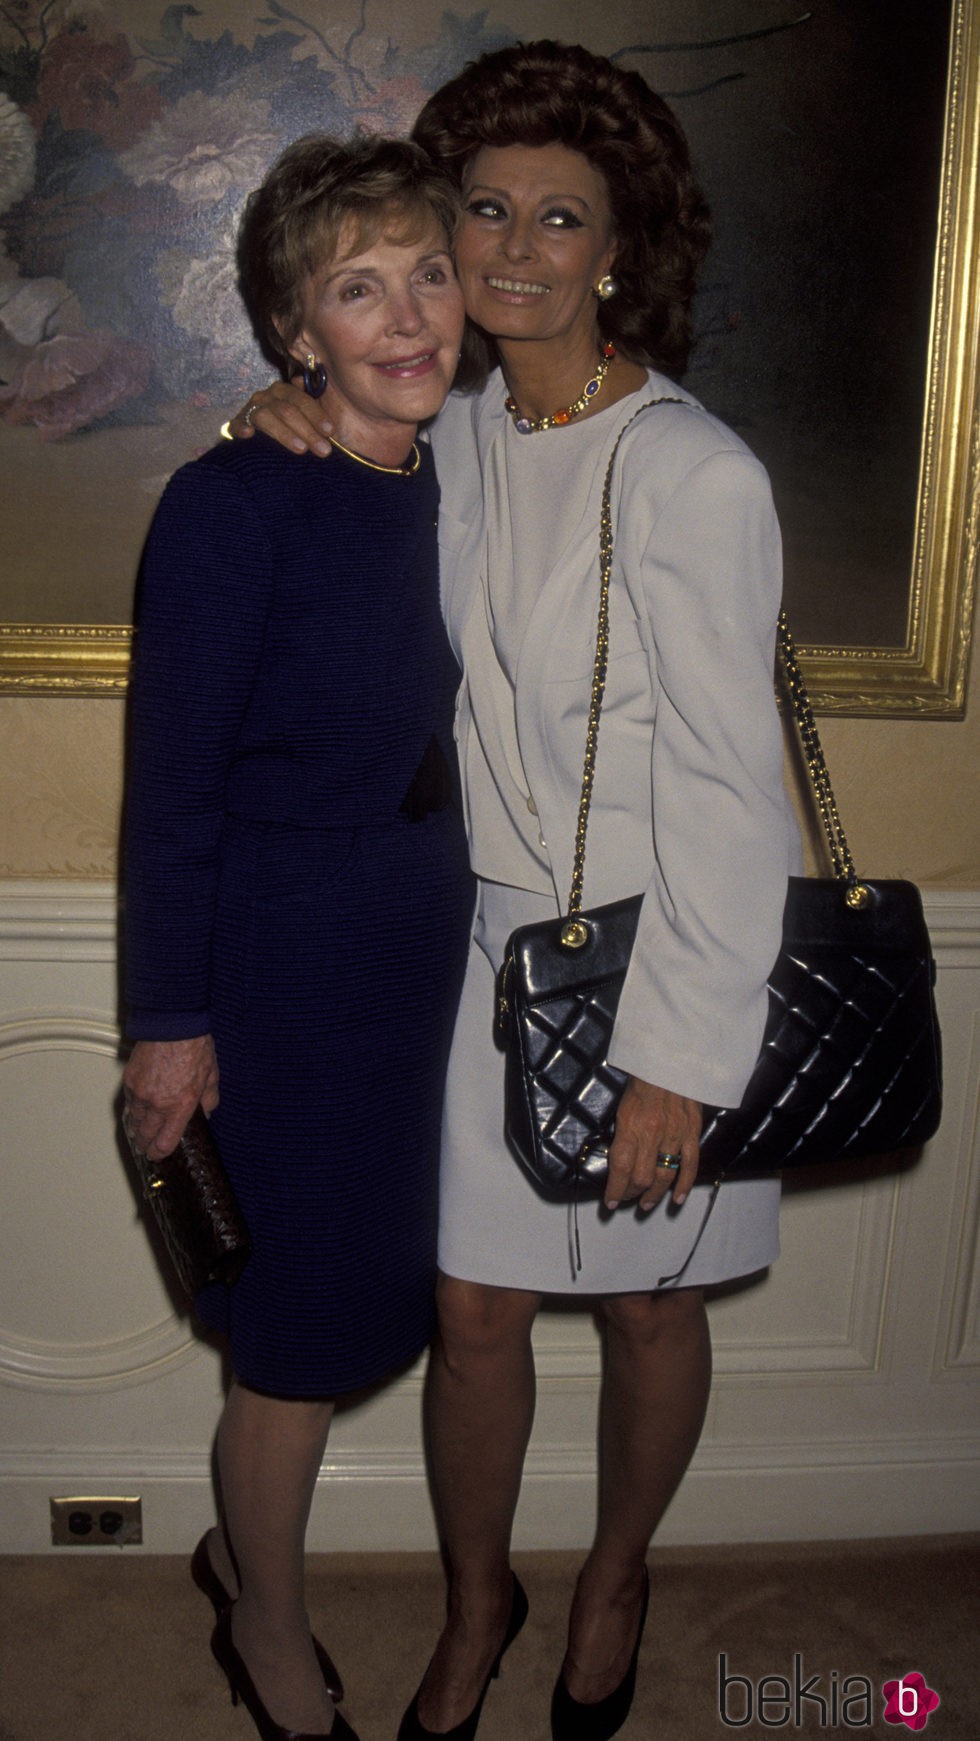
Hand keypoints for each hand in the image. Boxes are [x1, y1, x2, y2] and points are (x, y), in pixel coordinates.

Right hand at [122, 1035, 218, 1160]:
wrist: (171, 1023)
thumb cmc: (194, 1046)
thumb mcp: (212, 1074)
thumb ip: (209, 1099)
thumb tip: (207, 1112)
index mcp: (180, 1106)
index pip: (165, 1142)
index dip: (161, 1153)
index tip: (159, 1156)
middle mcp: (157, 1104)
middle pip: (145, 1136)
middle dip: (146, 1147)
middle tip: (147, 1151)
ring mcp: (140, 1093)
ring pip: (134, 1121)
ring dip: (137, 1131)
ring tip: (139, 1137)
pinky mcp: (129, 1081)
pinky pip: (129, 1103)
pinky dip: (132, 1111)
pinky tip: (135, 1114)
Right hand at [228, 380, 333, 455]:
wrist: (269, 446)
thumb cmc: (297, 431)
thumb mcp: (309, 417)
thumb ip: (313, 403)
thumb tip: (302, 380)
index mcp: (285, 392)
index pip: (300, 399)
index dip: (316, 414)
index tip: (329, 431)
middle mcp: (267, 397)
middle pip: (286, 410)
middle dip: (307, 430)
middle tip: (323, 450)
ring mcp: (251, 410)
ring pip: (266, 416)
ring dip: (284, 434)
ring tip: (301, 449)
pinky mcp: (237, 424)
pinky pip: (236, 424)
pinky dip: (240, 427)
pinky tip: (249, 434)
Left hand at [604, 1077, 700, 1211]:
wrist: (669, 1061)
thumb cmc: (642, 1082)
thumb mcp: (622, 1107)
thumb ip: (622, 1135)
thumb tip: (619, 1163)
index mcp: (630, 1126)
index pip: (621, 1168)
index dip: (615, 1190)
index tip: (610, 1202)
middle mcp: (652, 1134)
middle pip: (642, 1177)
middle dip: (632, 1194)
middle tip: (627, 1199)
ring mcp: (674, 1135)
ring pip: (664, 1176)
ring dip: (654, 1195)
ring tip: (646, 1204)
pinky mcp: (692, 1132)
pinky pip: (690, 1164)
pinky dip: (684, 1185)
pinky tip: (678, 1199)